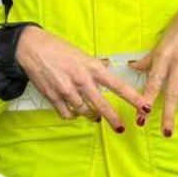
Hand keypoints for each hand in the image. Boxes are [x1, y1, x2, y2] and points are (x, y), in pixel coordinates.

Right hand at [16, 26, 144, 130]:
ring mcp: (67, 90)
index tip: (145, 107)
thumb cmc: (57, 48)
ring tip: (93, 116)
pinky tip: (74, 111)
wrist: (32, 48)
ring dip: (90, 116)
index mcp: (91, 67)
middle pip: (102, 104)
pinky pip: (67, 114)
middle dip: (113, 118)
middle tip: (121, 128)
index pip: (118, 85)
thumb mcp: (81, 53)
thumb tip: (107, 67)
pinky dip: (72, 115)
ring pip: (84, 112)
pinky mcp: (53, 97)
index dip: (133, 98)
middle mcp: (81, 80)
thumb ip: (95, 64)